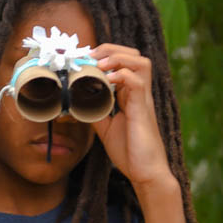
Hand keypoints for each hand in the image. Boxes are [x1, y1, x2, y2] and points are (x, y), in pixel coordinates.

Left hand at [90, 44, 173, 191]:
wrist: (145, 173)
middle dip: (111, 49)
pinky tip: (106, 79)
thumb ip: (96, 112)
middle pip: (134, 55)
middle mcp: (139, 93)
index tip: (84, 58)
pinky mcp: (143, 109)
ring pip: (140, 62)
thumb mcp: (105, 128)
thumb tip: (77, 102)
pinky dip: (121, 75)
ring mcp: (143, 99)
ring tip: (99, 63)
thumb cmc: (130, 152)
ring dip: (118, 57)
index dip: (105, 55)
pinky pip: (137, 82)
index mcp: (130, 95)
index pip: (123, 63)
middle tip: (89, 56)